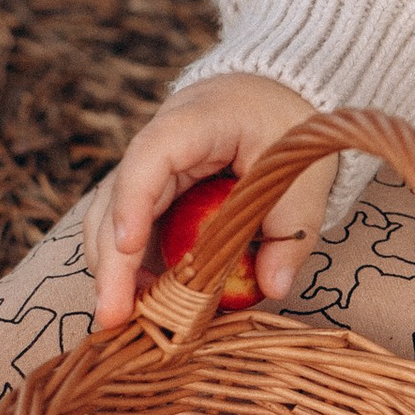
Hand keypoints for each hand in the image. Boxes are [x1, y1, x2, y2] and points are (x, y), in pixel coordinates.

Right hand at [81, 75, 335, 333]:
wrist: (272, 96)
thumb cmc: (287, 130)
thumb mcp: (305, 175)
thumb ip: (292, 230)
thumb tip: (274, 287)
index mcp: (197, 121)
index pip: (151, 154)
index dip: (134, 200)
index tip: (129, 246)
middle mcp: (157, 142)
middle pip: (116, 198)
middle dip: (112, 260)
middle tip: (113, 316)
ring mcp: (147, 168)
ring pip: (109, 218)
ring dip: (113, 268)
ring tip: (124, 318)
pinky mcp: (149, 194)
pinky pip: (128, 229)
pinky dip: (130, 265)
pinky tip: (141, 302)